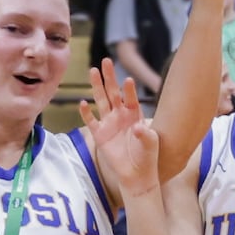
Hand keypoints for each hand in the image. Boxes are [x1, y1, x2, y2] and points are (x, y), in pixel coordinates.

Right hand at [79, 60, 159, 197]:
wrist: (136, 174)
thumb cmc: (147, 157)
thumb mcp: (151, 144)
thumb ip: (146, 135)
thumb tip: (139, 127)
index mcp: (135, 115)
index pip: (131, 99)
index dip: (129, 90)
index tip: (127, 80)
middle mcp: (121, 115)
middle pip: (113, 93)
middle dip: (109, 77)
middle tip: (106, 61)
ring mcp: (109, 124)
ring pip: (101, 101)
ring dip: (97, 86)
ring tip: (93, 71)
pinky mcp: (100, 135)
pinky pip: (91, 121)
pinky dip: (86, 113)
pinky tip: (82, 103)